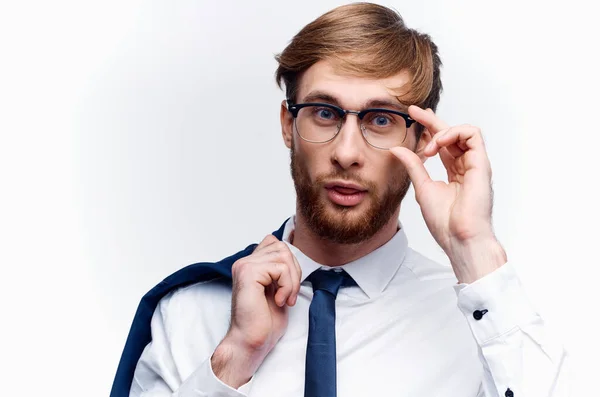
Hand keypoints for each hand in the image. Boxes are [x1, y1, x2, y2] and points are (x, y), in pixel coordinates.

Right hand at [212, 234, 301, 387]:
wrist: (252, 340)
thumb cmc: (264, 321)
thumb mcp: (277, 288)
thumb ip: (280, 268)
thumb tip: (291, 251)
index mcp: (250, 264)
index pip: (275, 242)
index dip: (289, 261)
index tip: (287, 285)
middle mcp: (244, 262)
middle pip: (282, 247)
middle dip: (294, 271)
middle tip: (289, 295)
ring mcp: (244, 266)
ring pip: (283, 256)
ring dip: (291, 280)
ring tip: (285, 298)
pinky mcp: (248, 273)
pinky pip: (280, 268)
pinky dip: (286, 286)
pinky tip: (279, 301)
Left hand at [390, 105, 505, 282]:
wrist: (459, 238)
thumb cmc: (445, 221)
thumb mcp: (422, 187)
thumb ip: (414, 165)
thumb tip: (397, 149)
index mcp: (454, 172)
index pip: (442, 143)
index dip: (428, 128)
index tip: (412, 117)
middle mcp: (466, 166)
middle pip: (452, 134)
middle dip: (432, 120)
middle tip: (414, 111)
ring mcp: (476, 164)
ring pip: (464, 131)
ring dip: (442, 132)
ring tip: (429, 147)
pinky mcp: (482, 163)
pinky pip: (473, 134)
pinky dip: (454, 133)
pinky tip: (439, 144)